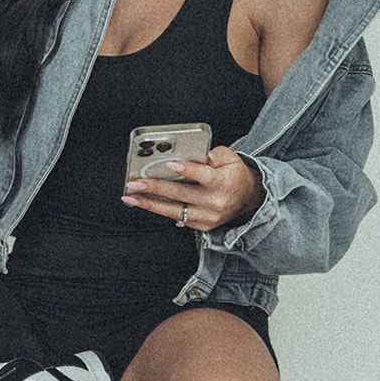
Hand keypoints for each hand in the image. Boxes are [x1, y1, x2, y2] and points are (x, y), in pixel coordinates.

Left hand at [121, 145, 263, 230]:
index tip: (170, 164)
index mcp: (223, 182)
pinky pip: (177, 217)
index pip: (203, 175)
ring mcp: (208, 217)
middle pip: (181, 194)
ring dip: (149, 204)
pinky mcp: (202, 226)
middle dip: (154, 188)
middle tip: (134, 183)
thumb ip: (209, 155)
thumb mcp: (229, 158)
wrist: (249, 198)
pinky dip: (159, 210)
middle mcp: (215, 202)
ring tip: (130, 198)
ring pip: (174, 210)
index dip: (186, 170)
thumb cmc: (234, 174)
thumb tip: (186, 155)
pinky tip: (144, 203)